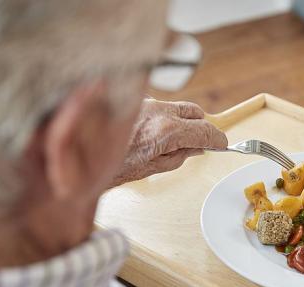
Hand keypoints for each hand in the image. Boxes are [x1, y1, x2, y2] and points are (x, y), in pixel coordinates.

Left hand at [112, 99, 226, 185]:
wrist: (81, 156)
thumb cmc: (112, 167)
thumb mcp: (155, 167)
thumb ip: (181, 155)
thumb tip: (197, 148)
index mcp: (166, 131)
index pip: (205, 130)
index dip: (217, 139)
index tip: (222, 144)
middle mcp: (158, 111)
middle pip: (195, 111)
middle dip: (201, 126)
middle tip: (200, 142)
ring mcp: (145, 103)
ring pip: (177, 106)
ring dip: (182, 120)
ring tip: (173, 140)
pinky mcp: (134, 102)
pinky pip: (158, 106)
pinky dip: (163, 117)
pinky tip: (153, 132)